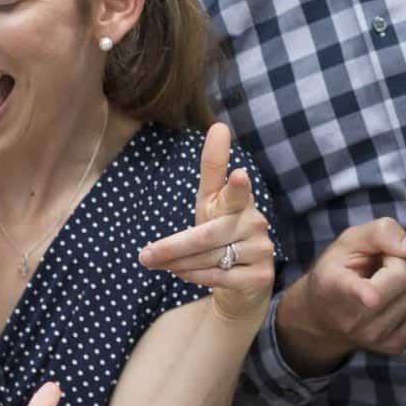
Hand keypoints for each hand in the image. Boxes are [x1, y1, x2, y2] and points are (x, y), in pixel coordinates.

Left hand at [136, 123, 273, 321]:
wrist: (242, 280)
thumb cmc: (219, 232)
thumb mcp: (211, 200)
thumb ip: (213, 167)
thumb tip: (219, 125)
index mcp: (240, 201)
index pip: (236, 191)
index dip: (237, 184)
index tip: (238, 174)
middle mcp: (255, 222)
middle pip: (208, 235)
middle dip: (173, 247)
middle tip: (144, 256)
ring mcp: (261, 249)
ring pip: (211, 258)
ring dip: (179, 264)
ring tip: (161, 265)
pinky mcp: (261, 276)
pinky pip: (220, 278)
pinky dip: (196, 277)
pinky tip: (182, 274)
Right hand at [275, 218, 405, 375]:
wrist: (323, 315)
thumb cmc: (338, 270)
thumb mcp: (349, 241)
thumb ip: (380, 232)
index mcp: (335, 288)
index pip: (357, 293)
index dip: (367, 294)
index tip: (370, 297)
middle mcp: (354, 320)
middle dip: (399, 264)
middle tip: (378, 268)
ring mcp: (375, 338)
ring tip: (382, 284)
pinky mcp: (394, 347)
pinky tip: (391, 299)